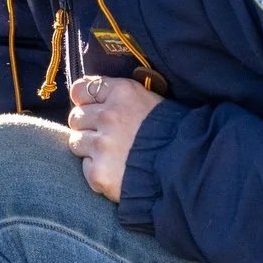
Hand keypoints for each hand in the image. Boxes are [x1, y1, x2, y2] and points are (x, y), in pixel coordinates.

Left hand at [65, 75, 162, 202]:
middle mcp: (109, 116)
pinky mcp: (99, 172)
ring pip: (75, 142)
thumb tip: (97, 102)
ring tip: (112, 155)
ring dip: (89, 149)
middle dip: (87, 127)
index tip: (92, 109)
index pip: (81, 90)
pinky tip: (116, 172)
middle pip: (76, 117)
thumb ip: (122, 99)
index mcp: (122, 93)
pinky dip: (97, 171)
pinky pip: (85, 168)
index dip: (84, 101)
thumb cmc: (173, 134)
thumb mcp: (151, 102)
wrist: (187, 168)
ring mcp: (102, 145)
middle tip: (106, 137)